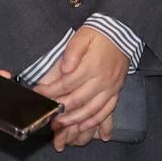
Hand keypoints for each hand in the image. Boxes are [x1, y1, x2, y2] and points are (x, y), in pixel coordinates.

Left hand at [34, 28, 128, 148]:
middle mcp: (102, 80)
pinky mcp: (116, 91)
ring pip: (92, 110)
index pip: (67, 83)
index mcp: (92, 66)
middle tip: (48, 117)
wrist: (122, 33)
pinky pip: (107, 111)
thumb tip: (65, 69)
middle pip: (78, 100)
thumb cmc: (99, 35)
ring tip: (61, 126)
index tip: (38, 94)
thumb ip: (73, 51)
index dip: (51, 91)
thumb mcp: (83, 36)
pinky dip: (96, 122)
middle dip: (61, 111)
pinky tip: (84, 127)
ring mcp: (111, 88)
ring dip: (75, 121)